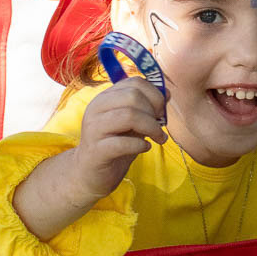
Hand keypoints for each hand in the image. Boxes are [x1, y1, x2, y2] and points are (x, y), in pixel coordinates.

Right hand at [70, 78, 167, 203]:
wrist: (89, 173)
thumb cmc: (113, 145)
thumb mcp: (131, 123)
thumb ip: (145, 107)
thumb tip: (167, 93)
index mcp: (105, 98)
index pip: (134, 82)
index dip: (154, 94)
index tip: (161, 110)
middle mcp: (96, 109)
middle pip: (133, 96)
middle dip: (153, 111)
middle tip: (159, 126)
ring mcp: (94, 129)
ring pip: (129, 116)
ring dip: (151, 127)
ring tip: (158, 138)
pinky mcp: (96, 150)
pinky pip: (123, 143)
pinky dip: (140, 145)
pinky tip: (145, 148)